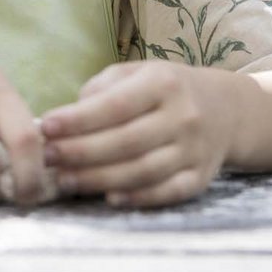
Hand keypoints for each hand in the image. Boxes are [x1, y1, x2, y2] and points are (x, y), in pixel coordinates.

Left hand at [40, 61, 233, 206]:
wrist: (226, 110)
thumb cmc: (166, 89)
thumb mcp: (138, 73)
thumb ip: (102, 88)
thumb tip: (69, 116)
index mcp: (163, 83)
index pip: (116, 105)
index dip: (78, 120)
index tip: (46, 127)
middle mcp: (183, 116)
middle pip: (126, 141)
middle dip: (81, 152)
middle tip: (48, 158)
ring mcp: (194, 150)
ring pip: (143, 170)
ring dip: (100, 179)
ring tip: (66, 180)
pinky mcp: (200, 177)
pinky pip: (168, 192)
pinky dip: (138, 198)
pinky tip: (109, 198)